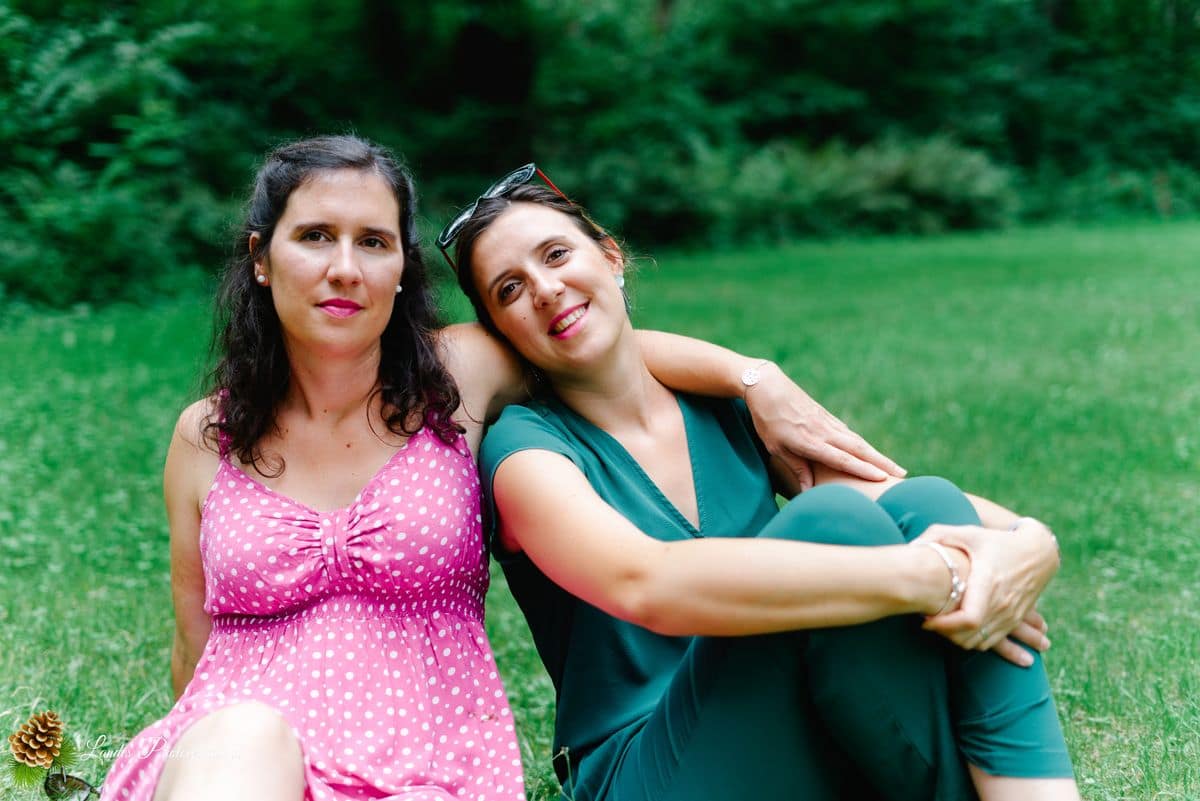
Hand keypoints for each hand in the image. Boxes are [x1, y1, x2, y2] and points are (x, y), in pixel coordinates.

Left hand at [744, 363, 904, 489]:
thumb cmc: (767, 420)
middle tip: (902, 475)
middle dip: (881, 463)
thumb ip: (795, 468)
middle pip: (858, 449)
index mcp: (810, 441)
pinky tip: (871, 452)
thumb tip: (808, 490)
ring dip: (877, 454)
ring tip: (894, 467)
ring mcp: (828, 422)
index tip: (881, 478)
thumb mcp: (776, 447)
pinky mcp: (827, 416)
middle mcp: (824, 431)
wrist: (768, 386)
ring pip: (857, 441)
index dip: (862, 469)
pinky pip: (849, 433)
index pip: (842, 458)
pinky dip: (863, 444)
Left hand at [919, 522, 1059, 659]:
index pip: (968, 618)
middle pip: (970, 635)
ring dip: (958, 639)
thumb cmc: (998, 541)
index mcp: (989, 582)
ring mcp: (1011, 614)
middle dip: (945, 634)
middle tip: (927, 623)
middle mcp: (1002, 603)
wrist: (1039, 553)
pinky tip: (959, 632)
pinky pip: (992, 641)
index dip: (944, 625)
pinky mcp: (1015, 620)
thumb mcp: (970, 533)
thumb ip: (939, 535)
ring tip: (940, 626)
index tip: (926, 620)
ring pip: (980, 642)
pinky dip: (974, 642)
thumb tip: (911, 544)